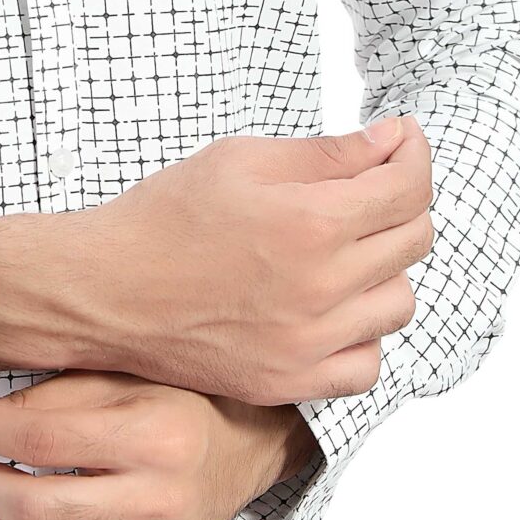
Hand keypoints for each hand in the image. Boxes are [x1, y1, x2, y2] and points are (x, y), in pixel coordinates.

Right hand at [0, 115, 434, 404]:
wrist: (105, 290)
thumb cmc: (164, 218)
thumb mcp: (241, 160)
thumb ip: (327, 152)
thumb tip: (393, 139)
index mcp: (312, 222)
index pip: (408, 186)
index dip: (413, 152)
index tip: (401, 142)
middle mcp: (322, 287)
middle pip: (414, 239)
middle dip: (401, 202)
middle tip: (367, 189)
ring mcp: (310, 342)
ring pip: (400, 303)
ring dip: (385, 269)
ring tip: (344, 251)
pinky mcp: (292, 380)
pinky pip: (368, 365)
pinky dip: (362, 334)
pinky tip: (333, 310)